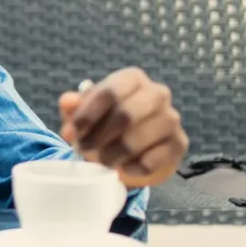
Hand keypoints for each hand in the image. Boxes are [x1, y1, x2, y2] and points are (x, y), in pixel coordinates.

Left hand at [59, 67, 188, 187]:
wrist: (137, 140)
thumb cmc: (107, 119)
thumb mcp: (87, 109)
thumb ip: (74, 104)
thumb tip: (67, 102)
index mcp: (133, 78)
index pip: (109, 93)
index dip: (87, 115)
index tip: (71, 132)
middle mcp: (157, 94)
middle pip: (125, 115)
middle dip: (99, 137)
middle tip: (83, 150)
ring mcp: (171, 118)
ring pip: (137, 140)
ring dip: (112, 154)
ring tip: (100, 160)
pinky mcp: (178, 143)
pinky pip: (151, 160)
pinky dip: (132, 167)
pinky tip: (123, 167)